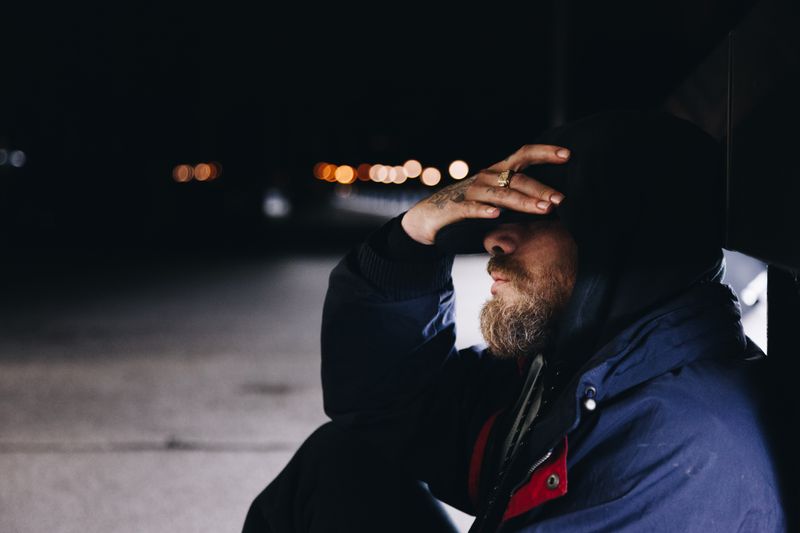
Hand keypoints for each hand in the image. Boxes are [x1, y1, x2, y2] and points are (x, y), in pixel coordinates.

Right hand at [401, 144, 570, 244]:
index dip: (545, 153)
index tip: (567, 154)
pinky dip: (484, 211)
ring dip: (524, 201)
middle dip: (541, 189)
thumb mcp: (496, 198)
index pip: (523, 155)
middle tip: (560, 200)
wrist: (429, 217)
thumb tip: (552, 203)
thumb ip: (518, 197)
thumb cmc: (469, 207)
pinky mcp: (456, 208)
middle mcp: (486, 177)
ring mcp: (471, 192)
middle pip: (517, 179)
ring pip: (501, 195)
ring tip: (543, 209)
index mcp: (497, 172)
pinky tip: (497, 215)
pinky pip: (472, 208)